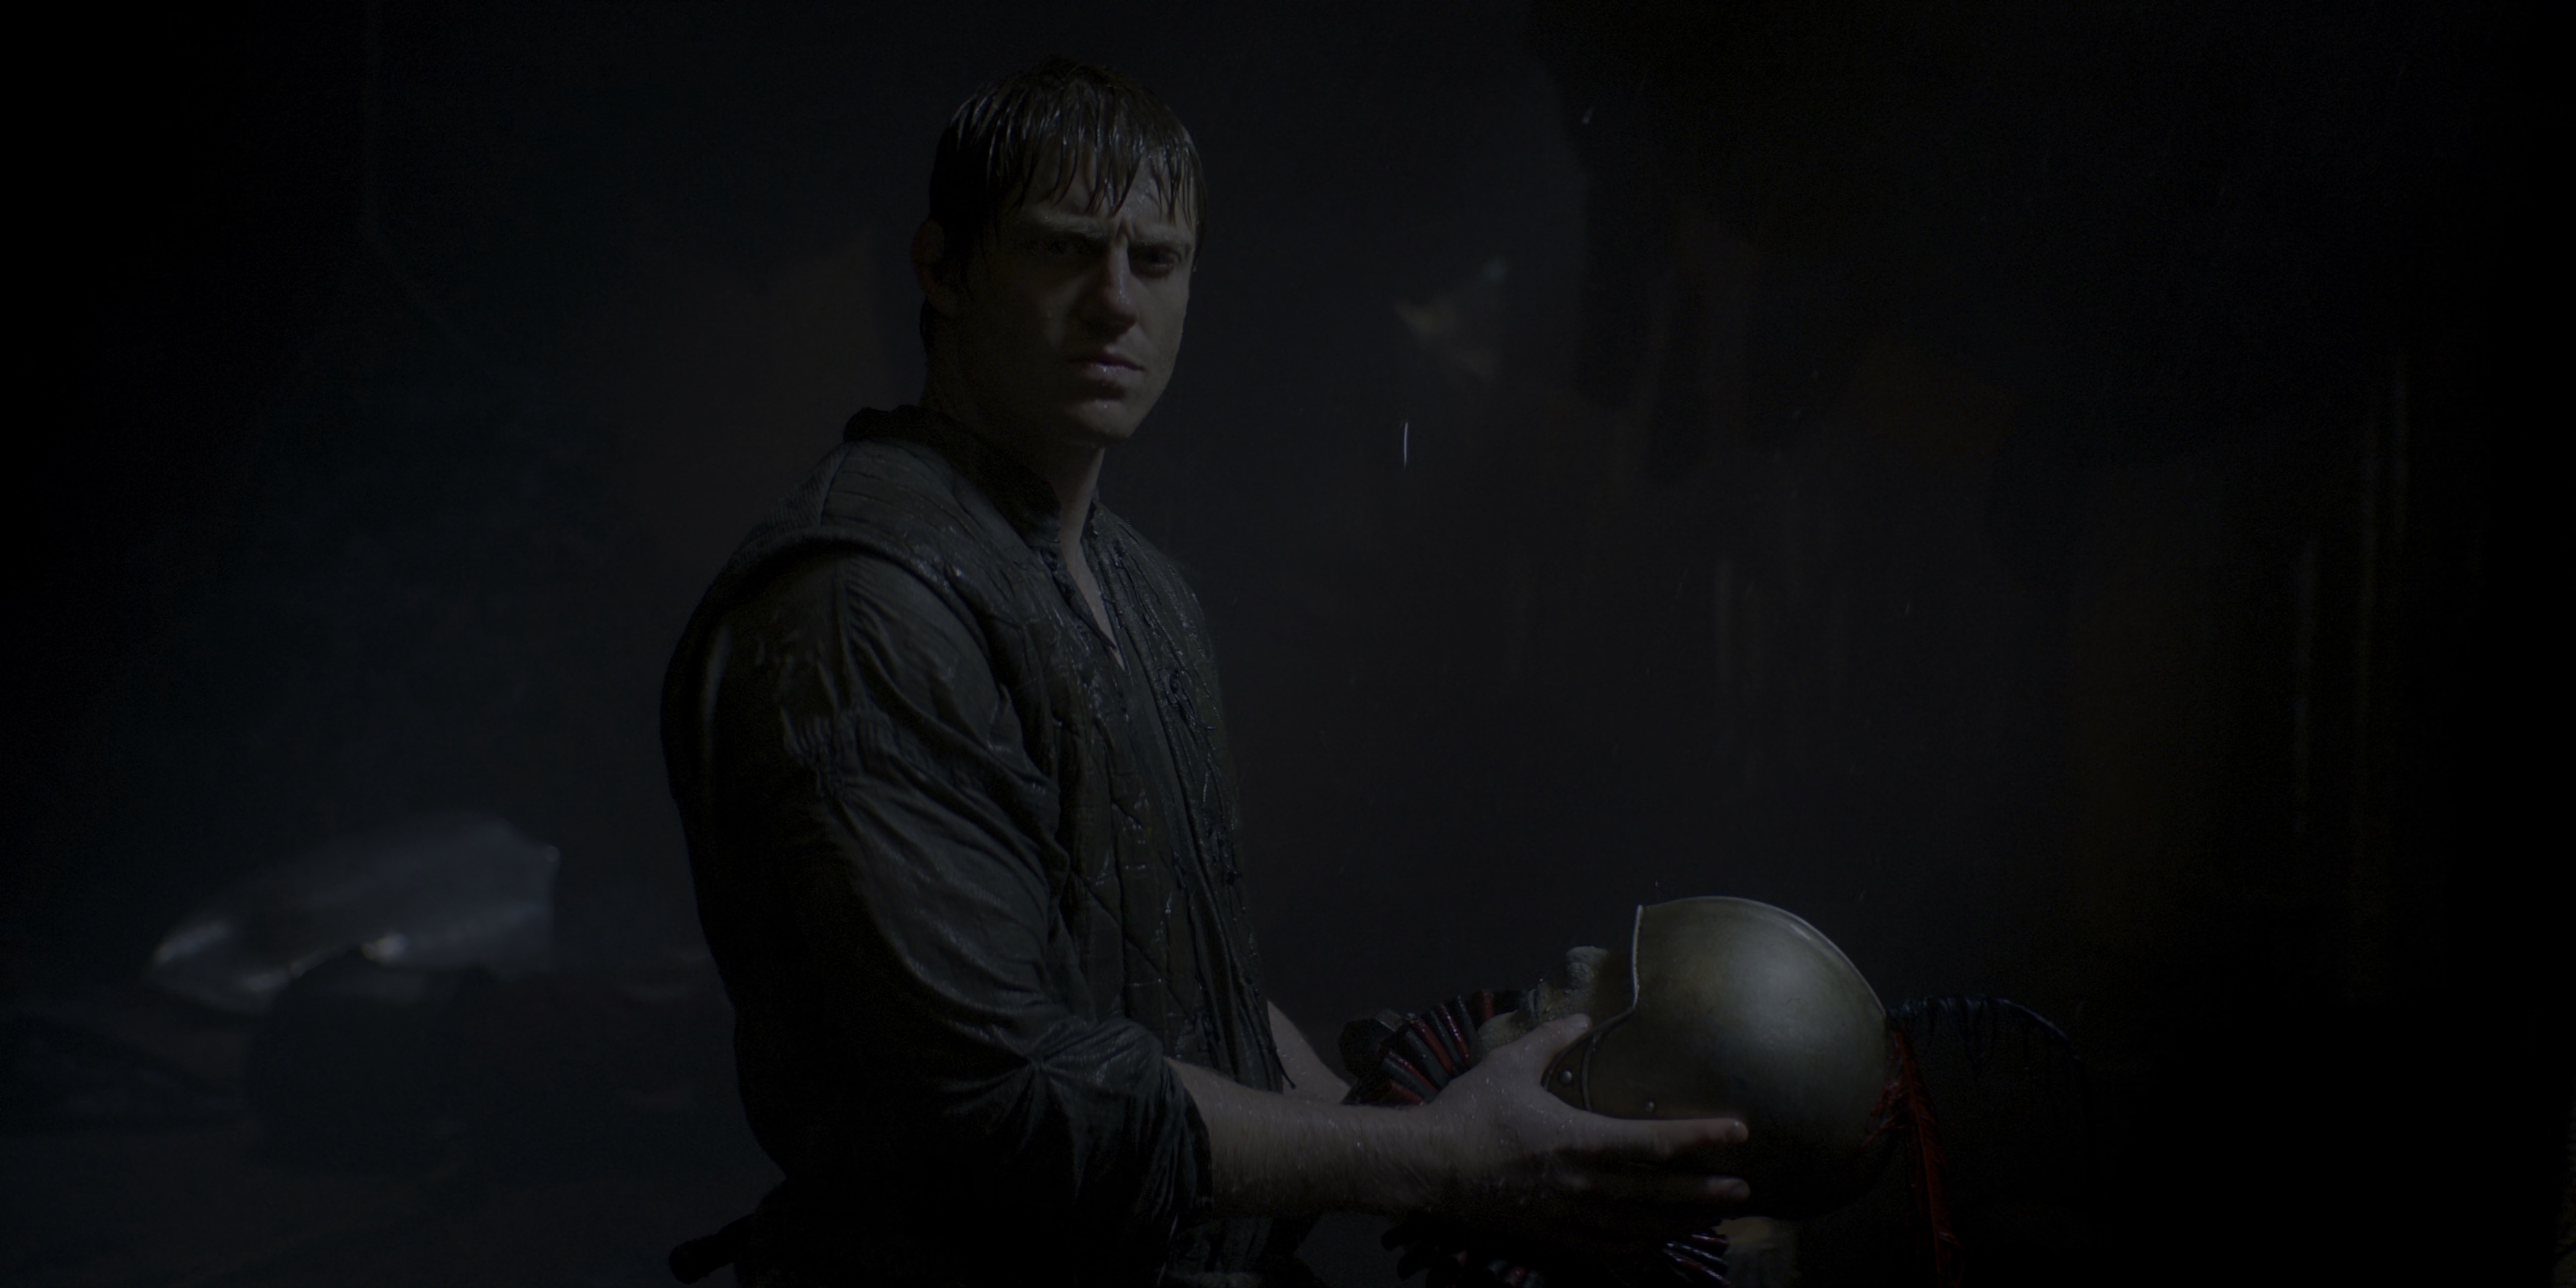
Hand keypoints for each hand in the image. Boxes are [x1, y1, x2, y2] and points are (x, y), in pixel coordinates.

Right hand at [1412, 1014, 1750, 1251]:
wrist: (1426, 1168)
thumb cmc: (1467, 1114)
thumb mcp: (1508, 1066)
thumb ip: (1549, 1040)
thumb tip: (1579, 1018)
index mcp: (1577, 1140)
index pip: (1654, 1142)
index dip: (1701, 1138)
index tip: (1738, 1132)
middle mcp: (1582, 1184)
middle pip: (1659, 1194)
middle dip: (1705, 1194)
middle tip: (1744, 1190)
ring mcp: (1569, 1216)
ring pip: (1640, 1227)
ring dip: (1681, 1223)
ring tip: (1714, 1218)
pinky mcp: (1553, 1235)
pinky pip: (1607, 1251)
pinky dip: (1639, 1252)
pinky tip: (1658, 1248)